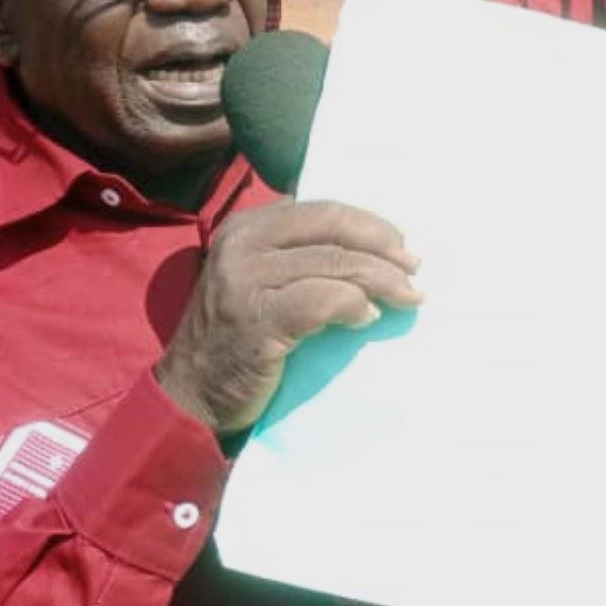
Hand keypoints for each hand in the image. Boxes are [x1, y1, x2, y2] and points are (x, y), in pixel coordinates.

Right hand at [156, 201, 422, 434]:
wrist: (190, 395)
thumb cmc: (237, 339)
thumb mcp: (260, 279)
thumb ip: (299, 255)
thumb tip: (374, 246)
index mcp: (247, 226)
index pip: (324, 211)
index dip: (371, 225)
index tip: (401, 245)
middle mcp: (243, 243)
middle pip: (334, 229)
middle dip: (385, 247)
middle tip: (415, 268)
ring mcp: (246, 280)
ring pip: (336, 264)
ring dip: (382, 280)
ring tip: (407, 297)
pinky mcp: (257, 319)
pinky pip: (324, 301)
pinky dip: (355, 306)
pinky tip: (368, 318)